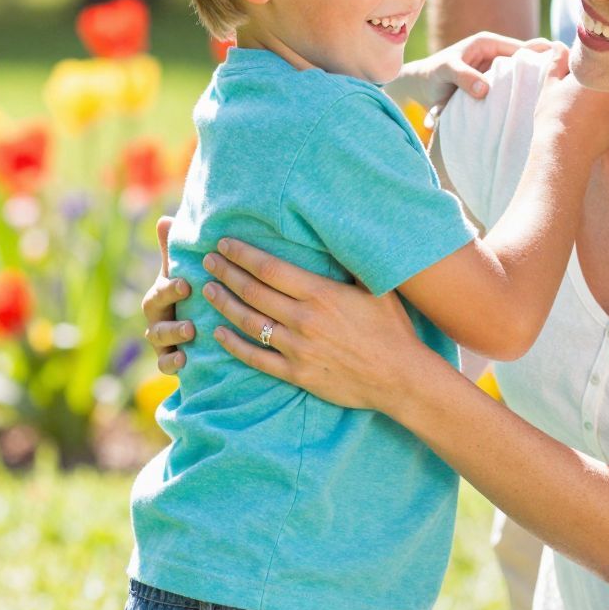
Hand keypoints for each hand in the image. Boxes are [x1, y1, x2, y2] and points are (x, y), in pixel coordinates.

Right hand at [142, 215, 194, 373]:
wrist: (205, 332)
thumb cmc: (194, 294)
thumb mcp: (186, 272)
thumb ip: (175, 250)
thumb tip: (164, 219)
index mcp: (162, 294)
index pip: (159, 290)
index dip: (170, 288)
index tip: (186, 283)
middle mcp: (158, 317)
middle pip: (153, 314)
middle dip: (169, 308)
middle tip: (189, 308)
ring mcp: (162, 341)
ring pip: (157, 338)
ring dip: (173, 335)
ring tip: (191, 331)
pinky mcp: (170, 360)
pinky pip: (164, 365)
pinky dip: (171, 362)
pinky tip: (185, 359)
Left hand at [200, 236, 424, 409]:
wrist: (400, 377)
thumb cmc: (392, 329)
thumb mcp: (377, 288)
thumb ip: (352, 262)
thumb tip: (340, 232)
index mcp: (321, 294)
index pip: (270, 268)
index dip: (243, 254)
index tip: (225, 244)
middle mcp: (304, 319)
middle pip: (252, 291)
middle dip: (226, 273)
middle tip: (208, 261)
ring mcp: (298, 348)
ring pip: (248, 322)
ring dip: (224, 304)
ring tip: (208, 290)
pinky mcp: (297, 374)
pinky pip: (256, 358)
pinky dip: (233, 345)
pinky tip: (219, 333)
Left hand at [391, 32, 556, 111]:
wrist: (418, 87)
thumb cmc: (431, 75)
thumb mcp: (445, 72)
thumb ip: (463, 77)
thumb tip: (485, 90)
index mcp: (489, 43)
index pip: (522, 48)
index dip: (541, 57)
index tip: (559, 66)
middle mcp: (497, 55)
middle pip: (529, 62)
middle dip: (546, 70)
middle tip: (570, 82)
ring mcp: (497, 72)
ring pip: (524, 77)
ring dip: (538, 86)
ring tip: (563, 97)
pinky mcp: (495, 87)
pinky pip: (515, 90)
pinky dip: (525, 96)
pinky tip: (541, 108)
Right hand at [532, 49, 608, 159]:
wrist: (565, 152)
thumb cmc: (554, 115)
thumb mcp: (551, 84)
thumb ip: (558, 61)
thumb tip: (559, 45)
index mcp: (602, 71)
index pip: (602, 53)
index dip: (591, 55)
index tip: (581, 61)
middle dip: (603, 71)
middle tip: (582, 80)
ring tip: (587, 98)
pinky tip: (593, 114)